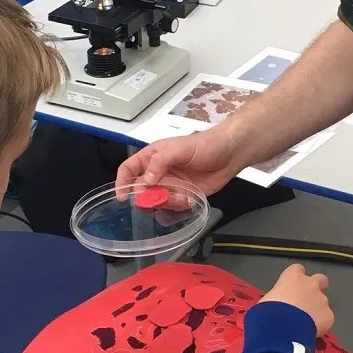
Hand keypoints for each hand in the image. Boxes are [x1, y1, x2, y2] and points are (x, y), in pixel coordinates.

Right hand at [117, 130, 244, 195]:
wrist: (230, 154)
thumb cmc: (204, 145)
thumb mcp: (179, 148)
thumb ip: (160, 162)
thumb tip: (145, 181)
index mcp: (152, 157)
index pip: (128, 170)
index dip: (122, 182)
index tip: (123, 196)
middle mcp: (158, 173)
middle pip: (140, 191)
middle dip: (148, 197)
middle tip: (161, 197)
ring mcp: (170, 186)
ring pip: (156, 201)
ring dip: (166, 203)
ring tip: (182, 197)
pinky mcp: (183, 196)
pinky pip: (172, 208)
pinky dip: (178, 207)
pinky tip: (189, 199)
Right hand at [261, 264, 333, 335]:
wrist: (282, 329)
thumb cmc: (267, 312)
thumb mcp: (265, 301)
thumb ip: (276, 299)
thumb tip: (275, 307)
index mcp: (292, 277)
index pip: (298, 269)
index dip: (296, 278)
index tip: (291, 287)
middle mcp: (310, 285)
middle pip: (321, 279)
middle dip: (316, 287)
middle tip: (307, 300)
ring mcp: (322, 300)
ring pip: (323, 302)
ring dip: (316, 309)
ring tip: (304, 323)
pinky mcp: (329, 316)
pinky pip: (326, 319)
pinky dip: (320, 324)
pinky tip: (310, 332)